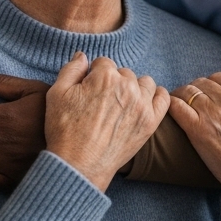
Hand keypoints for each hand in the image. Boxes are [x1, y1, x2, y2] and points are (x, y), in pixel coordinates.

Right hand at [45, 53, 168, 191]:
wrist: (79, 165)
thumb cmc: (64, 130)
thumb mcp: (56, 93)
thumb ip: (71, 69)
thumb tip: (83, 55)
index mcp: (105, 75)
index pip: (103, 63)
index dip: (94, 76)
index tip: (89, 91)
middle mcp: (127, 86)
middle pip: (123, 73)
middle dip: (113, 83)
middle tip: (102, 103)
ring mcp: (141, 104)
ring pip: (144, 83)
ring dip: (134, 88)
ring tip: (121, 105)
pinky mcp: (151, 122)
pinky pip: (163, 98)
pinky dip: (156, 97)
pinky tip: (144, 102)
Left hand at [169, 70, 220, 210]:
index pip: (220, 78)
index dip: (212, 85)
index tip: (207, 94)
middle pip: (202, 83)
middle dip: (196, 89)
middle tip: (190, 99)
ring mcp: (212, 114)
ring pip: (187, 91)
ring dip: (181, 95)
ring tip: (178, 102)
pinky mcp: (197, 130)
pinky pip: (177, 107)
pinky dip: (172, 105)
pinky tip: (171, 110)